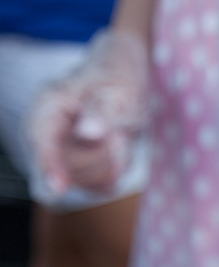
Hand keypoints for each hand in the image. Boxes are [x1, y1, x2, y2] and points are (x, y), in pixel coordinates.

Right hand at [27, 30, 150, 195]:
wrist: (128, 80)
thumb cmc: (119, 78)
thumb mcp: (117, 91)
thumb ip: (102, 111)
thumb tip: (88, 132)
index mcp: (49, 107)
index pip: (41, 141)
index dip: (50, 164)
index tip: (59, 188)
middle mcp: (51, 132)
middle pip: (71, 167)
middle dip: (103, 155)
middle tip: (120, 131)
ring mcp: (65, 151)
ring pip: (88, 180)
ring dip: (114, 163)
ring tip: (121, 135)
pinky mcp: (83, 166)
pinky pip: (100, 185)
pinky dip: (117, 172)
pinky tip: (121, 151)